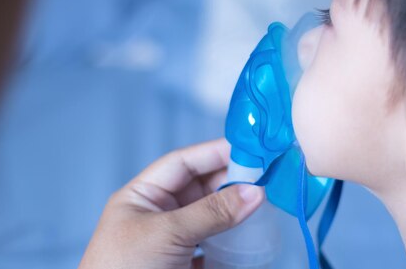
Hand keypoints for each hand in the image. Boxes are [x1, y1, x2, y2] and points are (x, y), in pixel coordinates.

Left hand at [78, 138, 264, 268]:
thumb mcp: (166, 234)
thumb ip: (211, 211)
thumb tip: (254, 191)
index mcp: (142, 197)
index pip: (182, 163)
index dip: (214, 152)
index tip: (249, 148)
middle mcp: (158, 215)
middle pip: (201, 188)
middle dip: (231, 181)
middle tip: (264, 177)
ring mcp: (173, 243)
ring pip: (211, 217)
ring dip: (235, 211)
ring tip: (263, 203)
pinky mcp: (185, 267)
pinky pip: (215, 247)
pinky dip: (233, 242)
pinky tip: (250, 236)